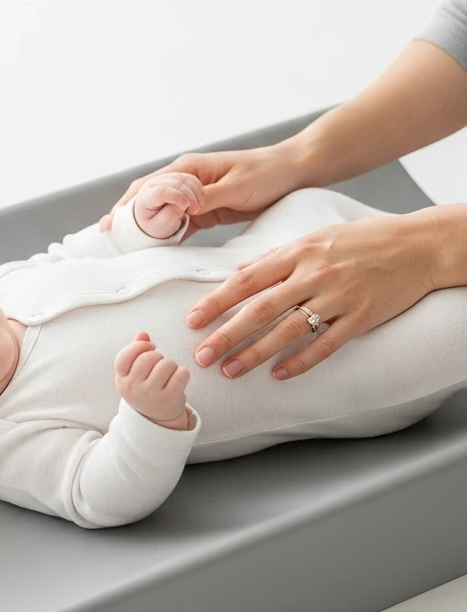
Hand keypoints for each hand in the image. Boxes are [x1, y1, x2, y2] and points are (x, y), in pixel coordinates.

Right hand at [99, 143, 305, 240]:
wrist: (294, 171)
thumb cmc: (267, 174)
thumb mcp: (236, 187)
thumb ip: (206, 198)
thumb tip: (178, 208)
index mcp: (189, 168)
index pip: (148, 187)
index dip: (126, 206)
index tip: (110, 225)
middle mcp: (187, 179)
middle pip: (147, 198)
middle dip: (127, 217)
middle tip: (109, 240)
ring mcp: (195, 194)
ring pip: (161, 212)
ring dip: (145, 228)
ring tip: (125, 249)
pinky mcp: (206, 208)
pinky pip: (179, 222)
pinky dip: (166, 234)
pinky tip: (156, 250)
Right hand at [115, 330, 190, 428]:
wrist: (156, 419)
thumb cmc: (145, 389)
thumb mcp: (134, 373)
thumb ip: (136, 351)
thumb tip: (142, 334)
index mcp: (121, 379)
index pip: (125, 355)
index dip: (139, 346)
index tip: (149, 347)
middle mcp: (133, 388)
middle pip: (149, 357)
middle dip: (158, 356)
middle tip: (159, 365)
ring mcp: (150, 395)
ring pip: (167, 364)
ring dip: (171, 365)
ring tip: (168, 374)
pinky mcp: (168, 399)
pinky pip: (181, 373)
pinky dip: (183, 373)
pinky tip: (178, 380)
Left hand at [186, 213, 436, 380]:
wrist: (419, 245)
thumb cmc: (365, 239)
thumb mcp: (316, 237)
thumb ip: (278, 257)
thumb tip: (241, 271)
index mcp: (299, 251)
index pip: (247, 279)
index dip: (217, 301)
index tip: (193, 319)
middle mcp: (315, 274)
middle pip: (260, 308)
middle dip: (227, 334)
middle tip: (201, 355)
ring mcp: (338, 297)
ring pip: (288, 330)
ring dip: (256, 353)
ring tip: (231, 371)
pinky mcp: (361, 317)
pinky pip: (325, 344)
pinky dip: (301, 361)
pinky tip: (280, 374)